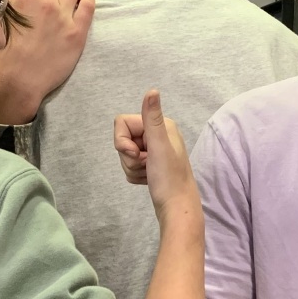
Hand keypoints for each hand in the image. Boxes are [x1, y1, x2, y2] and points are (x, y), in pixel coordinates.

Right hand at [0, 0, 94, 123]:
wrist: (18, 82)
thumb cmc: (2, 58)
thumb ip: (6, 11)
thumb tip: (13, 2)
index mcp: (22, 1)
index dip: (29, 2)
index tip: (30, 12)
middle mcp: (44, 4)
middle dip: (47, 0)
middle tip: (46, 16)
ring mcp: (62, 17)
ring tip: (65, 10)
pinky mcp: (77, 31)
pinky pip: (88, 6)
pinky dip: (87, 0)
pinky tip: (84, 3)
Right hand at [113, 91, 197, 221]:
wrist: (176, 208)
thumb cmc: (169, 178)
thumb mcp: (159, 146)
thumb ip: (152, 118)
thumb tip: (152, 90)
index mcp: (160, 125)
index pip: (121, 123)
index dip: (122, 141)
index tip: (137, 153)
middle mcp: (157, 134)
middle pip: (123, 139)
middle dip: (128, 157)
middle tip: (146, 166)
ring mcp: (153, 151)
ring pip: (124, 154)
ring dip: (132, 167)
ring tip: (148, 174)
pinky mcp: (150, 165)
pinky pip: (129, 166)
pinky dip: (134, 175)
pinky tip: (147, 180)